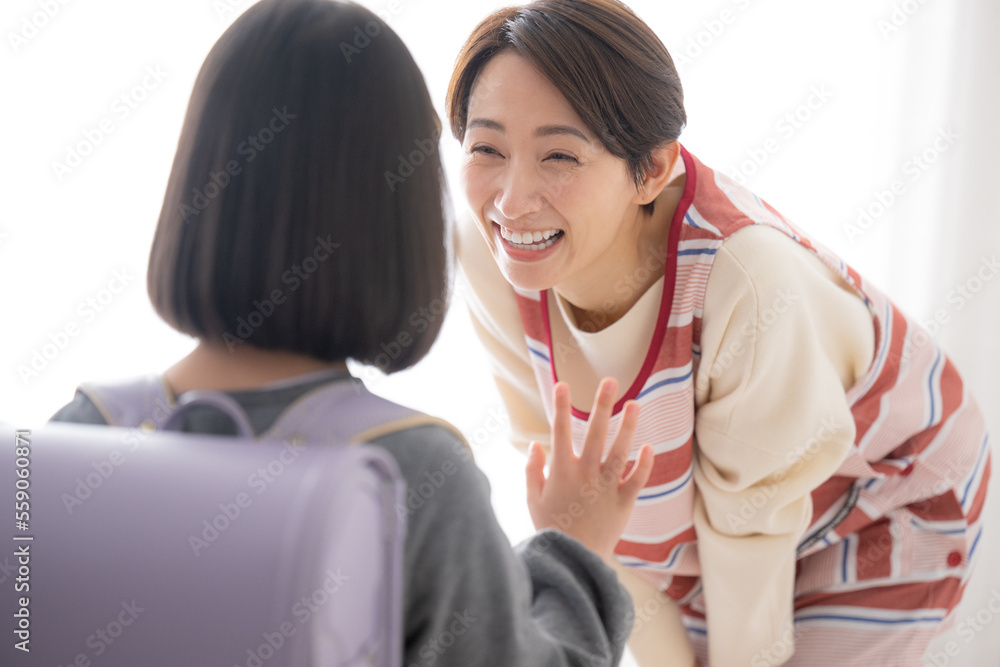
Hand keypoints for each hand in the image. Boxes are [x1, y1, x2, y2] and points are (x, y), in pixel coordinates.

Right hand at [525, 378, 653, 560]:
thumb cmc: (551, 528)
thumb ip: (533, 470)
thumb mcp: (533, 499)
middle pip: (596, 432)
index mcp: (561, 471)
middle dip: (603, 405)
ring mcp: (606, 487)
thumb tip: (536, 445)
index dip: (562, 406)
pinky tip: (649, 446)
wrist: (572, 560)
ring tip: (635, 404)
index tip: (563, 384)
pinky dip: (644, 463)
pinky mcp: (624, 503)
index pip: (561, 430)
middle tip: (611, 381)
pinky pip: (637, 479)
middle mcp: (585, 474)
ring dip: (628, 426)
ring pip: (620, 451)